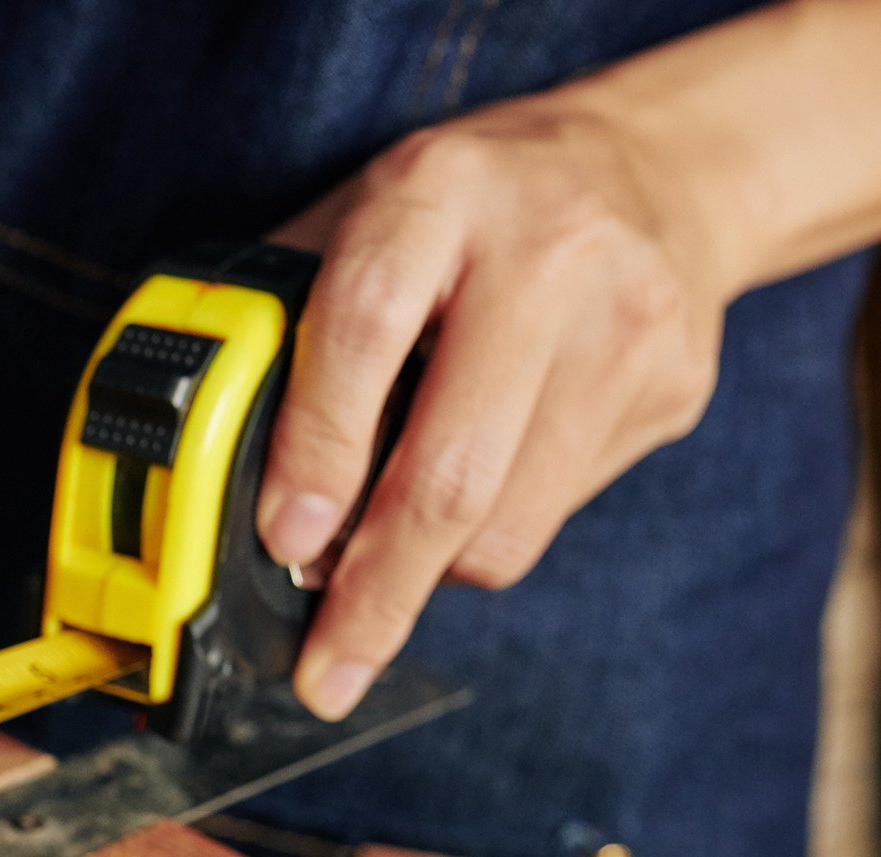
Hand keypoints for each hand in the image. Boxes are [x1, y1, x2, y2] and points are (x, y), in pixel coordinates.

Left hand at [255, 94, 726, 719]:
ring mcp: (626, 323)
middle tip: (328, 670)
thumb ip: (286, 321)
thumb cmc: (474, 208)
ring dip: (429, 576)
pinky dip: (489, 538)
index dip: (315, 456)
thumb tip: (208, 466)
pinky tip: (471, 498)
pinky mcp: (672, 388)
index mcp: (437, 194)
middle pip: (450, 468)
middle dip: (374, 593)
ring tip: (386, 567)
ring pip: (508, 522)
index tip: (284, 543)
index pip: (360, 335)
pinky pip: (555, 516)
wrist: (666, 162)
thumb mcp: (367, 215)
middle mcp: (545, 251)